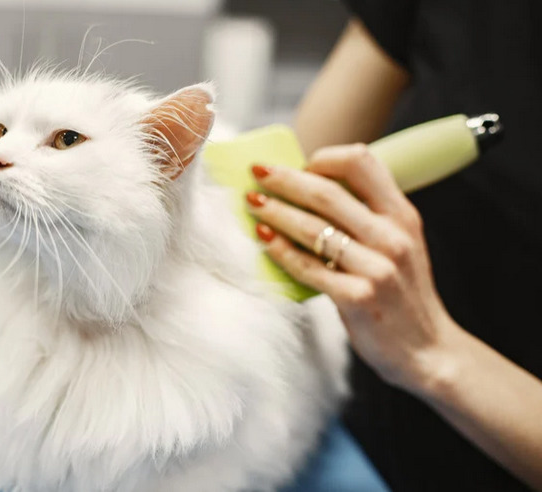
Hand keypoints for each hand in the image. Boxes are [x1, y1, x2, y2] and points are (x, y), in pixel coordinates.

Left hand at [247, 144, 458, 392]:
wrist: (427, 351)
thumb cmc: (401, 293)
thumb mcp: (399, 244)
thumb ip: (367, 216)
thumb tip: (309, 188)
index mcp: (402, 215)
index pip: (362, 162)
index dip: (324, 158)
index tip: (299, 165)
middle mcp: (392, 237)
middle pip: (327, 192)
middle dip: (285, 179)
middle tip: (256, 173)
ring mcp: (377, 268)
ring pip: (313, 228)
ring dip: (275, 212)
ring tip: (251, 203)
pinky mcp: (359, 299)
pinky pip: (308, 268)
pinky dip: (281, 251)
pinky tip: (263, 240)